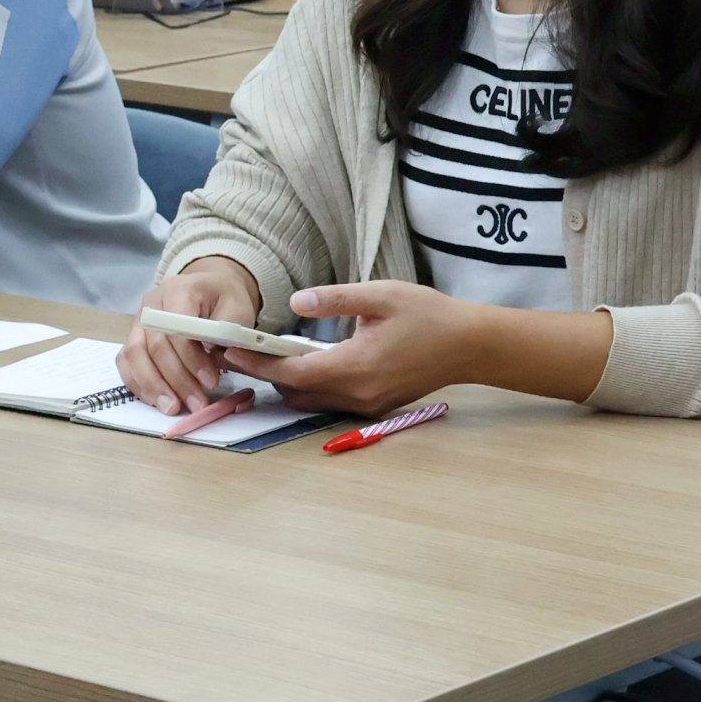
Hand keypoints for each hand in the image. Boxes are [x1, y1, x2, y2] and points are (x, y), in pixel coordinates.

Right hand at [116, 257, 261, 413]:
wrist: (209, 289)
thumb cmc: (224, 301)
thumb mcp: (238, 310)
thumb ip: (227, 331)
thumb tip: (213, 358)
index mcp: (178, 290)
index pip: (178, 329)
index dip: (192, 359)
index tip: (211, 382)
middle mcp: (152, 305)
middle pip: (154, 346)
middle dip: (176, 380)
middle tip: (197, 404)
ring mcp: (138, 321)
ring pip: (134, 356)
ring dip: (153, 387)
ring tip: (173, 408)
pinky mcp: (133, 337)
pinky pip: (126, 363)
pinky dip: (139, 385)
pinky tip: (157, 401)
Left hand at [220, 280, 479, 416]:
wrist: (470, 346)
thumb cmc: (428, 315)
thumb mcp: (380, 295)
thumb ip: (335, 299)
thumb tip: (296, 301)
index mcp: (355, 366)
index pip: (291, 372)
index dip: (257, 362)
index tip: (230, 348)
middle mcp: (357, 394)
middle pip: (295, 392)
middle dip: (265, 374)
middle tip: (240, 349)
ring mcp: (367, 404)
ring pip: (311, 401)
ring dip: (286, 382)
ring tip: (263, 354)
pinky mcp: (375, 406)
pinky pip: (330, 401)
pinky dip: (309, 386)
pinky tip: (301, 363)